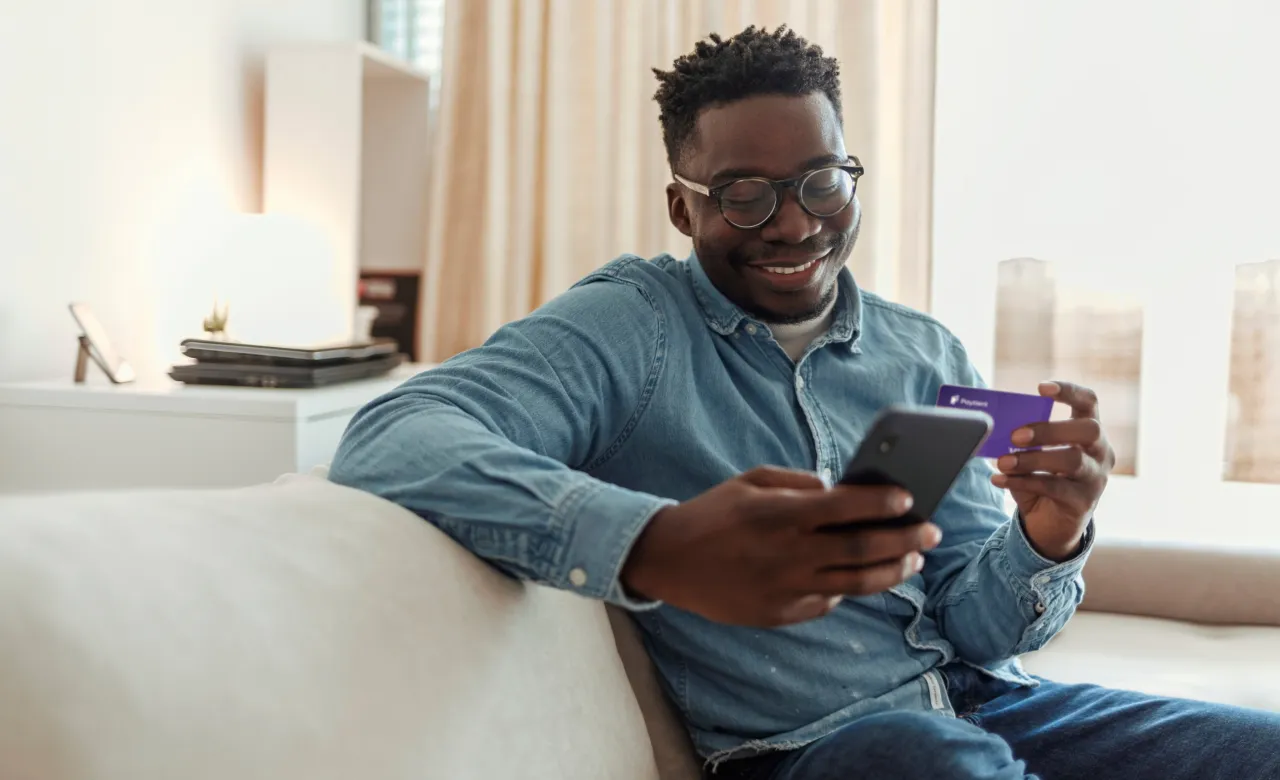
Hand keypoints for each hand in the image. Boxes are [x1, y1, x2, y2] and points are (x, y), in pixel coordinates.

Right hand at [620, 466, 941, 626]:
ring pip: (856, 584)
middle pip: (863, 548)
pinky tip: (863, 577)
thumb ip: (799, 482)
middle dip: (905, 539)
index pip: (847, 508)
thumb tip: (841, 490)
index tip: (909, 500)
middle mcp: (788, 552)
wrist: (668, 560)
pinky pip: (827, 603)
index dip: (884, 504)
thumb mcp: (751, 481)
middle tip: (931, 532)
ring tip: (913, 562)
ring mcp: (786, 587)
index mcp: (781, 513)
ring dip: (892, 571)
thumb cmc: (713, 513)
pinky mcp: (780, 614)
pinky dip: (850, 589)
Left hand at [991, 381, 1115, 560]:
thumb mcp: (1033, 455)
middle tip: (1015, 435)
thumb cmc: (1042, 480)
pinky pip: (1054, 487)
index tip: (1041, 387)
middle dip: (1050, 428)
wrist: (1051, 525)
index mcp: (1089, 433)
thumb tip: (993, 424)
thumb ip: (1021, 440)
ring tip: (1002, 462)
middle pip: (1088, 429)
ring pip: (1072, 460)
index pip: (1089, 402)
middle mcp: (1101, 452)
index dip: (1069, 391)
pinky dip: (1023, 482)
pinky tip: (999, 480)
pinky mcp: (1084, 502)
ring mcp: (1096, 478)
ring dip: (1032, 458)